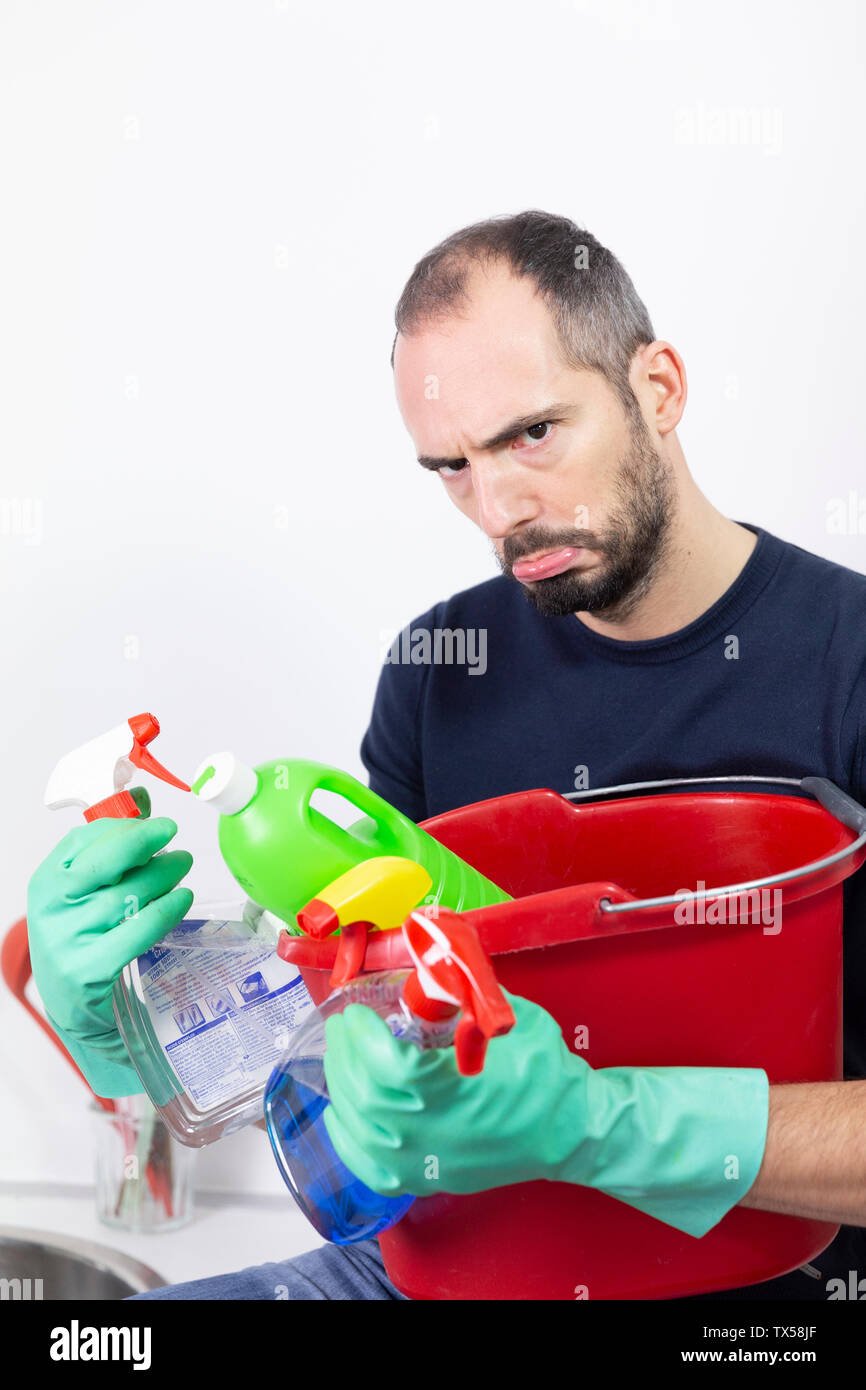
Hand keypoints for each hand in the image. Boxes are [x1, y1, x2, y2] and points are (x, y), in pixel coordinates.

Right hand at [27, 790, 193, 1092]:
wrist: (78, 1014)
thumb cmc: (88, 943)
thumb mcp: (88, 894)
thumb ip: (113, 847)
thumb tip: (142, 795)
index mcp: (46, 882)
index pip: (83, 840)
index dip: (123, 826)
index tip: (154, 819)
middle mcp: (50, 908)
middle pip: (104, 862)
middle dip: (143, 841)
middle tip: (172, 832)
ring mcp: (66, 940)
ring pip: (126, 895)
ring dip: (162, 876)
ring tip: (182, 867)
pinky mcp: (88, 970)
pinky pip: (136, 930)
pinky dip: (166, 911)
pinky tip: (183, 899)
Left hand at [322, 988, 769, 1237]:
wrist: (571, 1126)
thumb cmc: (544, 1072)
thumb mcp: (507, 1019)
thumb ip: (463, 996)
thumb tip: (427, 970)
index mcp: (451, 1090)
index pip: (384, 1064)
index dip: (361, 1037)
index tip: (355, 1013)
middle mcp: (432, 1132)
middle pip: (363, 1094)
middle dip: (344, 1054)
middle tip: (343, 1027)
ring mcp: (428, 1161)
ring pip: (361, 1130)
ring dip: (342, 1089)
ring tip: (342, 1059)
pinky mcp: (430, 1178)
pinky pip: (372, 1166)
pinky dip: (349, 1140)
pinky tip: (344, 1116)